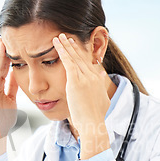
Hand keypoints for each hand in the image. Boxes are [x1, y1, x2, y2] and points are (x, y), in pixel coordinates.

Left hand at [53, 33, 110, 158]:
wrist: (93, 124)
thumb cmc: (95, 117)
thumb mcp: (102, 99)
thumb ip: (101, 86)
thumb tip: (103, 76)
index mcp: (97, 80)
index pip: (87, 63)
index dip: (80, 53)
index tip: (75, 45)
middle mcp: (92, 76)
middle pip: (81, 57)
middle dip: (72, 46)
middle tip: (66, 36)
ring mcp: (85, 78)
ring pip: (73, 57)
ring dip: (65, 45)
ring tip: (59, 36)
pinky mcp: (76, 82)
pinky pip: (68, 62)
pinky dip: (62, 51)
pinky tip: (56, 44)